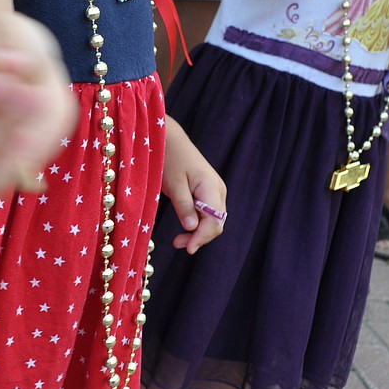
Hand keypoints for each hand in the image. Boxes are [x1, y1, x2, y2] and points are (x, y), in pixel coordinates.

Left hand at [160, 118, 225, 254]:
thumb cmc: (170, 158)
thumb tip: (191, 228)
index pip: (215, 221)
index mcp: (212, 187)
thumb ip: (184, 206)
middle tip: (178, 243)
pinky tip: (185, 227)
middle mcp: (218, 190)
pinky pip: (207, 214)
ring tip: (178, 239)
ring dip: (198, 232)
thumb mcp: (174, 184)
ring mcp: (214, 191)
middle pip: (216, 224)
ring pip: (212, 220)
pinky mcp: (207, 192)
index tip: (188, 248)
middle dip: (199, 237)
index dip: (202, 237)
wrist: (170, 140)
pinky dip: (197, 223)